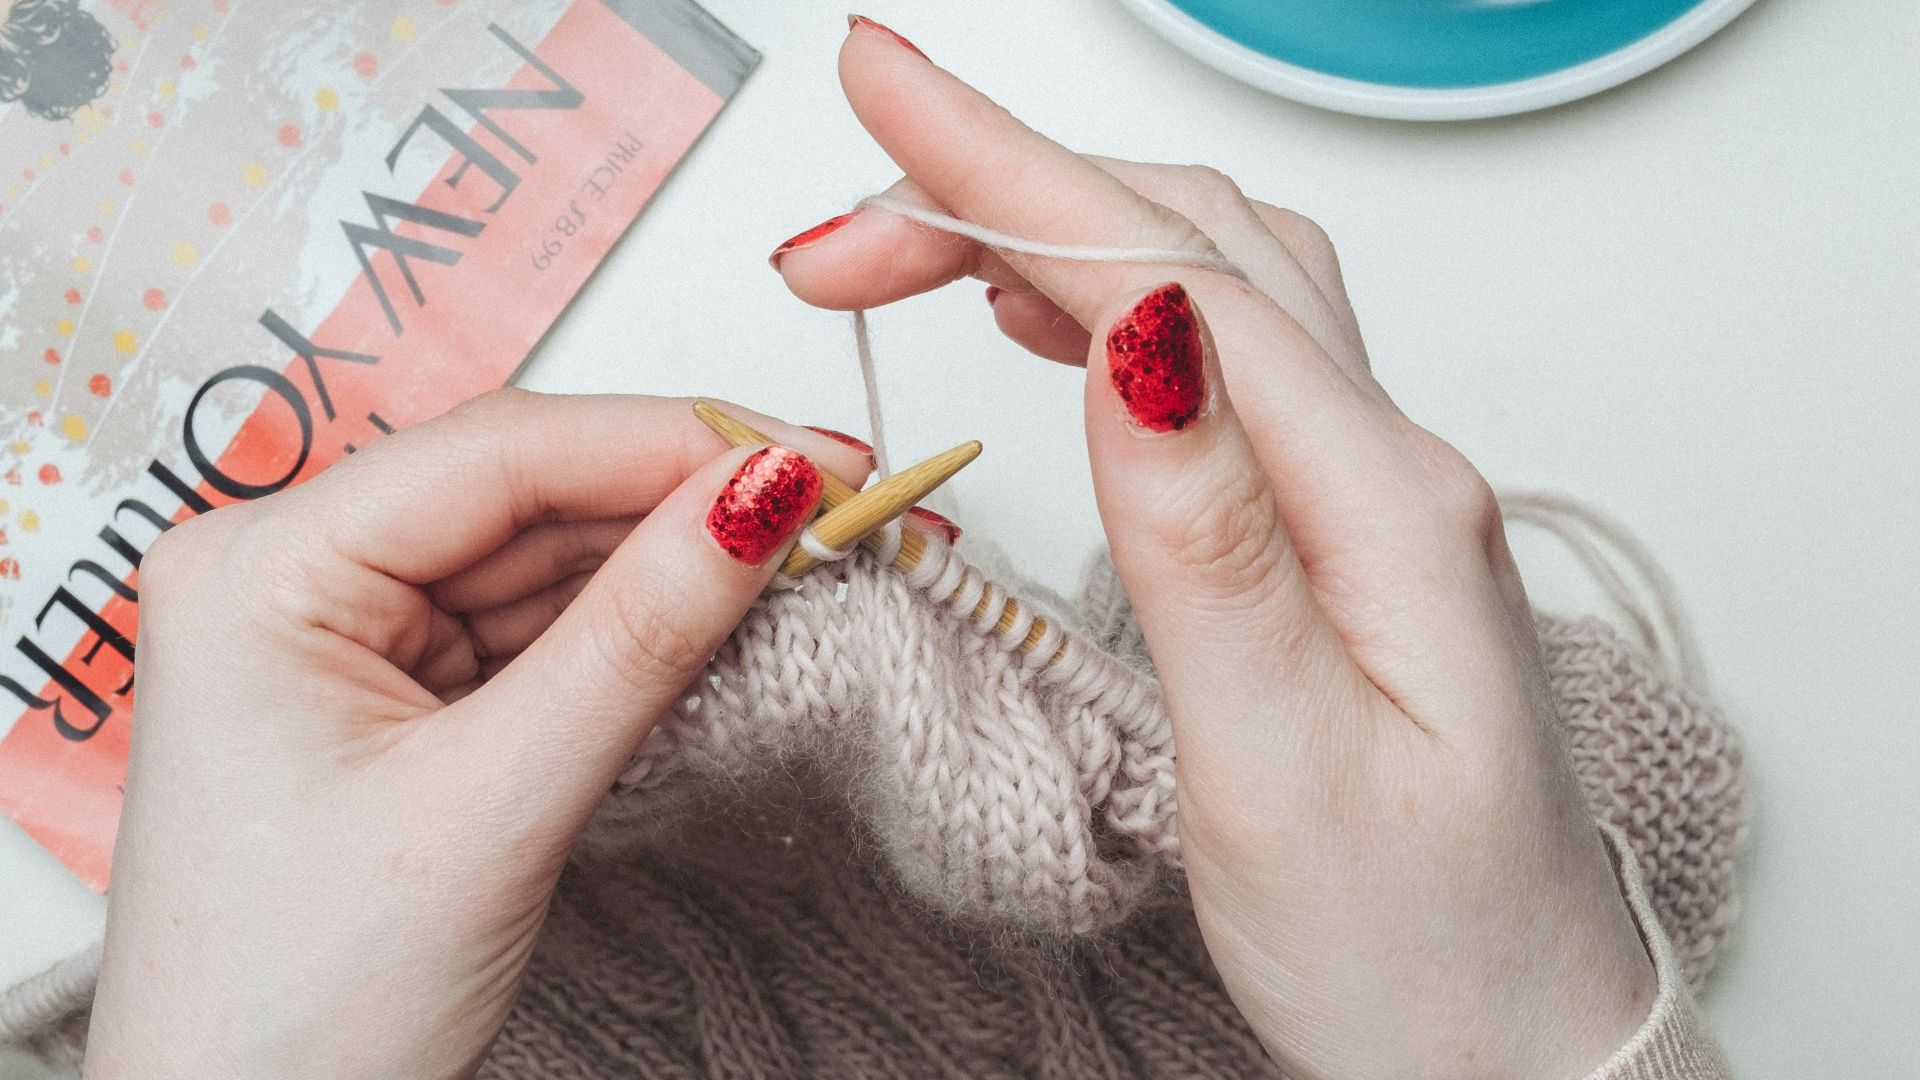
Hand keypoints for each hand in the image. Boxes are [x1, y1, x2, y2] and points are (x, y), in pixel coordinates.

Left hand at [83, 392, 868, 1079]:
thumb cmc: (297, 1005)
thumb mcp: (494, 806)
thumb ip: (636, 639)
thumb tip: (759, 498)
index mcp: (257, 571)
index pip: (499, 453)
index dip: (672, 442)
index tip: (812, 457)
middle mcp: (290, 577)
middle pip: (528, 492)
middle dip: (687, 498)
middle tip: (837, 500)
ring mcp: (345, 634)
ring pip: (543, 556)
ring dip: (672, 561)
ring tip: (804, 555)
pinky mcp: (398, 691)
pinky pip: (535, 625)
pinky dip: (631, 624)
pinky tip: (719, 610)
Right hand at [770, 21, 1657, 1079]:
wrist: (1523, 1049)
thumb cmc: (1420, 950)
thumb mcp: (1286, 765)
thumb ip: (1208, 538)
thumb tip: (1135, 331)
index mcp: (1379, 506)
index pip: (1172, 275)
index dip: (1009, 172)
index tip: (880, 89)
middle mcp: (1390, 470)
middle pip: (1188, 246)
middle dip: (1002, 188)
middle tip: (836, 216)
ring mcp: (1370, 495)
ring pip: (1208, 284)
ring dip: (1057, 229)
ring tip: (910, 241)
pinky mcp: (1339, 533)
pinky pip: (1226, 359)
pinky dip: (1117, 300)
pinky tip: (1053, 317)